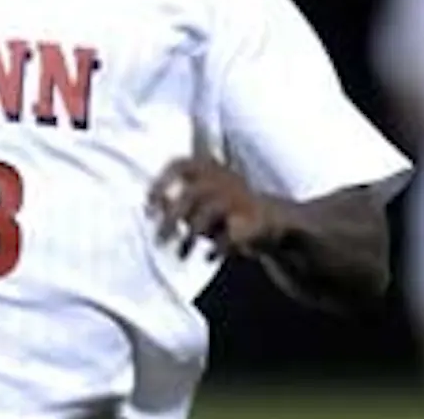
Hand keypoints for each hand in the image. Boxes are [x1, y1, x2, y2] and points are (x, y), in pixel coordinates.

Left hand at [146, 142, 280, 260]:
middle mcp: (224, 178)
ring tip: (180, 255)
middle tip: (158, 241)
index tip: (148, 207)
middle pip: (191, 193)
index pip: (179, 165)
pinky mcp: (256, 219)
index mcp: (208, 169)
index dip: (161, 183)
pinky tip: (210, 257)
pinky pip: (231, 235)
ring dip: (190, 236)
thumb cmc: (224, 213)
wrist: (275, 222)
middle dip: (171, 219)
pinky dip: (218, 248)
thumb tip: (152, 206)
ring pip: (209, 212)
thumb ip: (173, 204)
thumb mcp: (196, 207)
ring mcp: (241, 198)